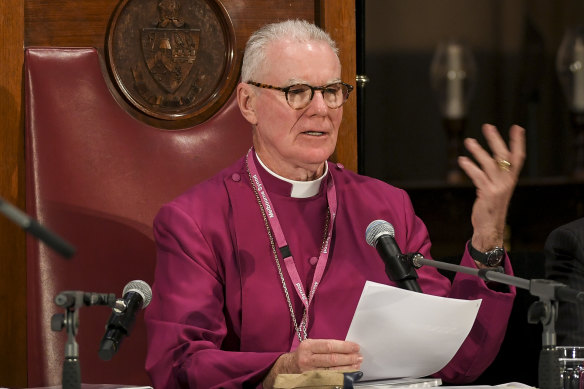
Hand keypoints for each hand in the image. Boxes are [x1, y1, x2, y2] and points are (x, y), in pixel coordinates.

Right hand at [263, 339, 361, 387]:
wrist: (286, 368)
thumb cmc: (302, 355)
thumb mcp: (310, 345)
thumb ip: (325, 345)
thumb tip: (346, 347)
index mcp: (307, 347)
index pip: (329, 346)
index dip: (344, 346)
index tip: (355, 347)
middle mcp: (307, 359)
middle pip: (332, 359)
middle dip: (348, 358)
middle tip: (358, 357)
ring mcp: (309, 372)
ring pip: (332, 371)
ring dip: (347, 368)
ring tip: (356, 365)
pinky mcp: (312, 382)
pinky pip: (329, 380)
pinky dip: (340, 377)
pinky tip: (348, 375)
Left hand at [457, 124, 525, 251]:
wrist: (489, 228)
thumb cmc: (490, 208)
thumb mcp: (496, 190)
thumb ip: (494, 176)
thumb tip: (487, 160)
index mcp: (511, 180)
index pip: (518, 157)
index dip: (518, 142)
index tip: (518, 128)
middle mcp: (507, 182)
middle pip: (504, 156)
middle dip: (496, 140)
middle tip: (488, 126)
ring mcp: (498, 188)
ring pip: (490, 164)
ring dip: (479, 151)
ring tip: (469, 141)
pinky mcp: (488, 194)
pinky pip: (478, 176)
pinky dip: (470, 167)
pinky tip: (462, 160)